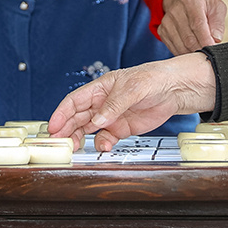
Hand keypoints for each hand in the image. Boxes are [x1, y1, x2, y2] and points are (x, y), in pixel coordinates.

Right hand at [49, 53, 216, 150]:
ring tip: (75, 148)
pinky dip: (102, 144)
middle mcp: (101, 103)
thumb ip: (114, 105)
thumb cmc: (152, 79)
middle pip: (77, 117)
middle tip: (59, 143)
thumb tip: (97, 120)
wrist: (174, 90)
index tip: (53, 127)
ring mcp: (110, 117)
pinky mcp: (121, 129)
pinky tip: (104, 146)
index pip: (74, 101)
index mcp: (100, 88)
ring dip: (79, 139)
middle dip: (65, 130)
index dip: (61, 114)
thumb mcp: (133, 88)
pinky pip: (105, 138)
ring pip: (87, 130)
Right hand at [159, 0, 227, 54]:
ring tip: (202, 51)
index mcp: (191, 1)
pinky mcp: (162, 31)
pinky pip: (174, 48)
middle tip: (210, 54)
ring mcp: (167, 21)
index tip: (213, 50)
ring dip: (193, 53)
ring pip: (181, 46)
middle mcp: (175, 11)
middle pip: (188, 39)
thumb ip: (218, 23)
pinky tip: (192, 50)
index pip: (197, 25)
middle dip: (201, 50)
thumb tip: (216, 39)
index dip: (205, 40)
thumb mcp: (216, 6)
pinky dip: (184, 53)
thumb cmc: (202, 3)